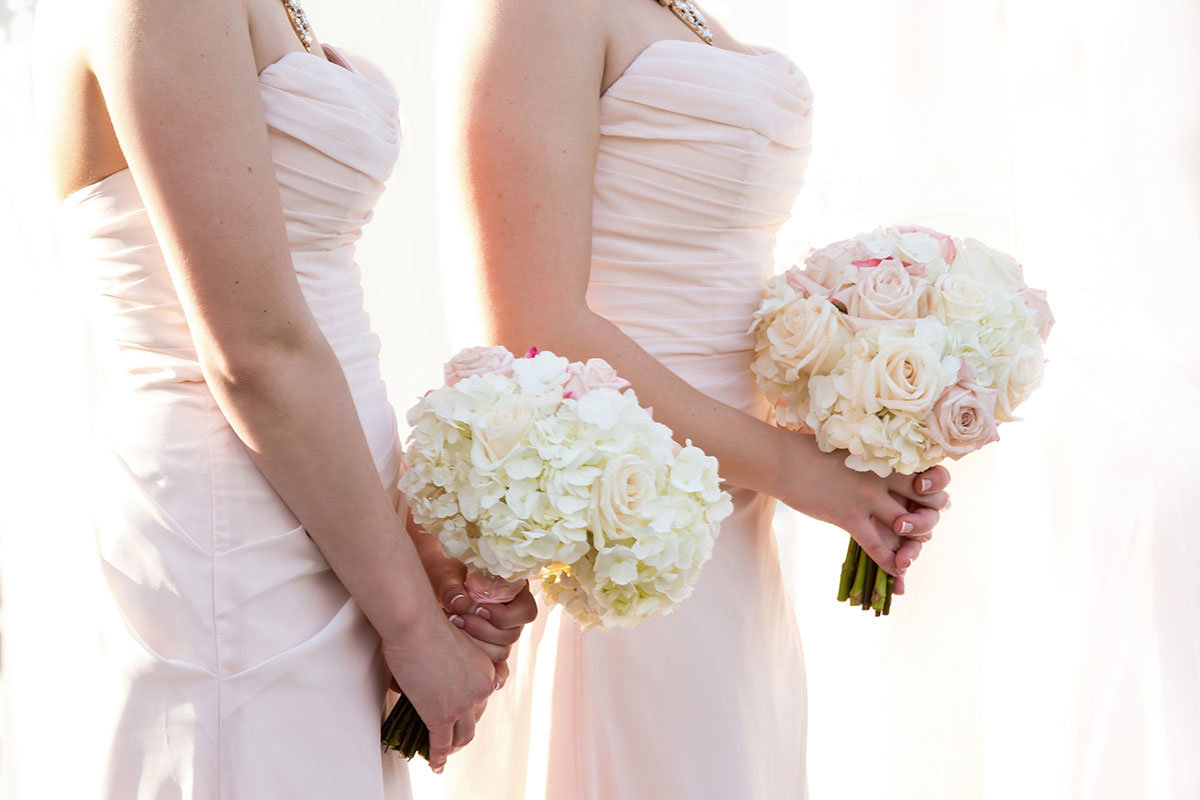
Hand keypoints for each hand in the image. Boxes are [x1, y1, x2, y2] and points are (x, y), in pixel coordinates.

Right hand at [382, 615, 495, 772]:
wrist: (417, 624)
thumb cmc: (427, 625)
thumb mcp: (451, 644)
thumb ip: (449, 663)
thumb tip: (431, 678)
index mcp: (485, 670)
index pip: (481, 698)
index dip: (469, 710)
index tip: (462, 716)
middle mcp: (481, 689)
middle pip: (474, 719)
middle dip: (462, 731)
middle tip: (452, 738)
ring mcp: (463, 704)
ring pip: (462, 736)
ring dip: (452, 748)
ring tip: (444, 753)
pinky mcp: (442, 715)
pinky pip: (441, 744)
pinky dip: (438, 757)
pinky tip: (435, 763)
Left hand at [448, 582, 537, 685]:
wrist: (432, 584)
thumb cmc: (444, 573)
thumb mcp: (446, 574)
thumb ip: (453, 587)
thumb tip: (461, 603)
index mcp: (514, 592)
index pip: (526, 612)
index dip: (503, 616)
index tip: (478, 608)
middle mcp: (511, 615)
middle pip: (512, 636)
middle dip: (484, 631)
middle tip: (457, 618)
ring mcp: (499, 633)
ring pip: (501, 651)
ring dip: (477, 646)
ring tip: (454, 629)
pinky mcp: (485, 647)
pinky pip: (497, 665)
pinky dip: (494, 674)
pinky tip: (489, 682)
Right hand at [776, 434, 950, 583]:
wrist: (784, 460)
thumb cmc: (813, 452)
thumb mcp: (853, 450)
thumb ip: (875, 463)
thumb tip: (887, 474)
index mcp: (889, 458)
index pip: (932, 478)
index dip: (936, 493)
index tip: (925, 500)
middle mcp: (886, 477)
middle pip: (929, 505)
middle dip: (929, 522)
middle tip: (918, 531)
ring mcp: (869, 498)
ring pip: (909, 528)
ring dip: (912, 547)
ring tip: (908, 556)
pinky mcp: (849, 516)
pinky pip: (878, 546)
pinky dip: (889, 563)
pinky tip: (895, 572)